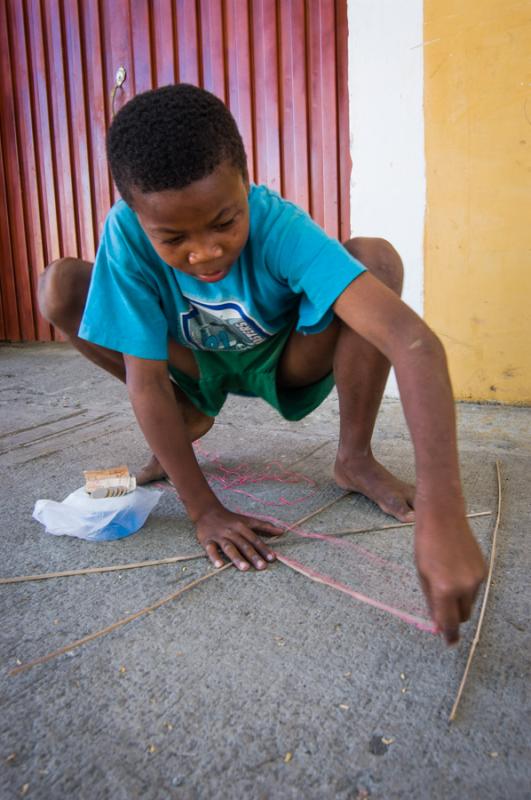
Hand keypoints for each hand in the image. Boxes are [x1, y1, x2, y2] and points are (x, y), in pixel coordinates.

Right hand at [195, 506, 283, 570]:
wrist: (207, 511)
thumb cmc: (231, 518)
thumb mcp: (248, 520)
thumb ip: (264, 526)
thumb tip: (282, 531)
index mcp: (242, 526)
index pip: (254, 539)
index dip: (264, 548)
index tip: (272, 558)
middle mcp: (232, 531)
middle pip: (244, 544)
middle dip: (253, 556)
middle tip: (262, 566)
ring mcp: (219, 536)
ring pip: (229, 547)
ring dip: (237, 557)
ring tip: (245, 568)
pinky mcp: (207, 540)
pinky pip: (211, 549)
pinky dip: (214, 557)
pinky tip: (219, 565)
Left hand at [415, 511, 486, 643]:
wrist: (443, 517)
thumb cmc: (425, 543)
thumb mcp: (421, 573)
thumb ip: (430, 600)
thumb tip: (436, 621)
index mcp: (444, 589)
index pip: (449, 622)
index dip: (449, 636)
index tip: (449, 643)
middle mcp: (464, 586)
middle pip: (462, 616)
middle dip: (452, 617)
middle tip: (441, 608)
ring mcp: (476, 579)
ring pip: (469, 603)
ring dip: (458, 602)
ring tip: (445, 581)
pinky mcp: (483, 571)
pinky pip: (474, 589)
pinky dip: (465, 588)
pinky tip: (454, 572)